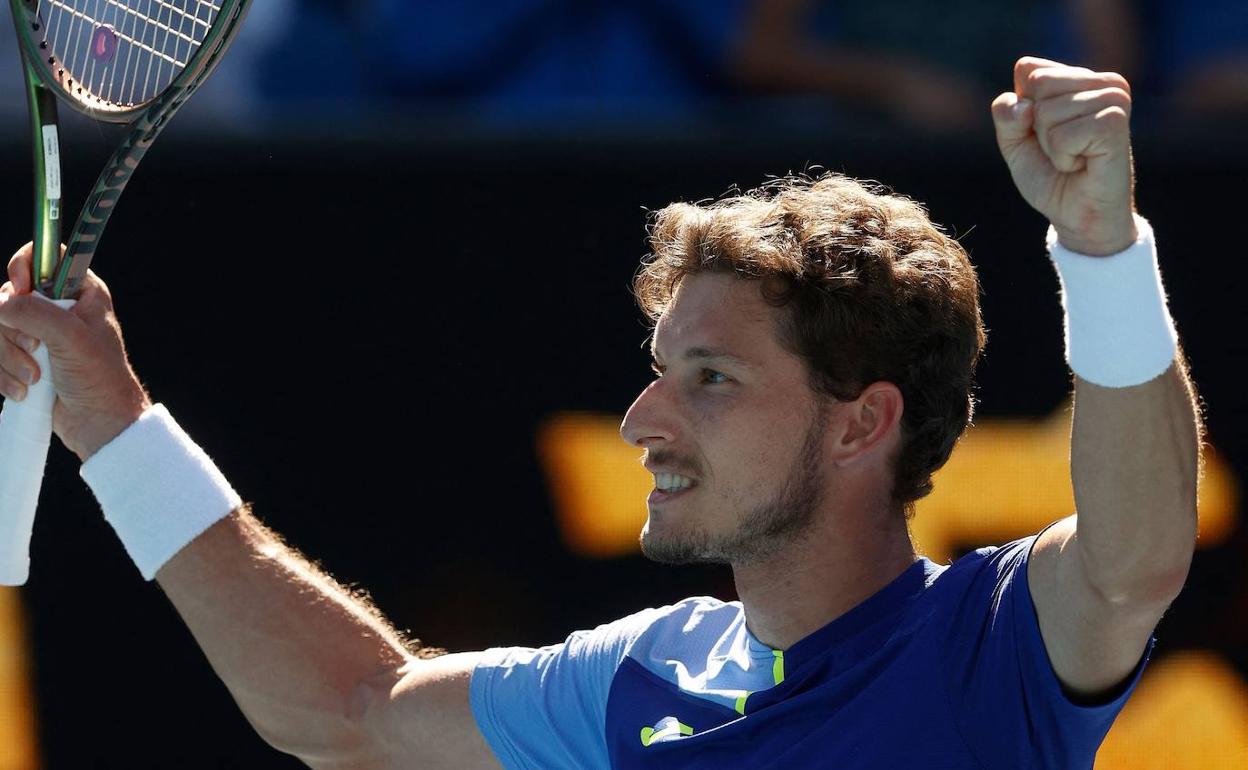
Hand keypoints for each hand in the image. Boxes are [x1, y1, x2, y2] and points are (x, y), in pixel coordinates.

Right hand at [0, 243, 149, 459]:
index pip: (43, 256)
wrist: (98, 423)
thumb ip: (37, 314)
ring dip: (8, 356)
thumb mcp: (72, 339)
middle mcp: (58, 307)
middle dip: (12, 329)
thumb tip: (2, 304)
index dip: (23, 266)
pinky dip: (3, 373)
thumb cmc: (98, 378)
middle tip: (35, 350)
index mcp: (80, 291)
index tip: (19, 287)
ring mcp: (38, 332)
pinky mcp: (24, 356)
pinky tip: (23, 391)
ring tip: (33, 379)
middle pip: (8, 296)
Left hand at [991, 57, 1137, 255]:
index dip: (1022, 110)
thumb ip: (1006, 115)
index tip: (1044, 133)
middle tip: (1062, 149)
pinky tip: (1084, 163)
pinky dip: (1063, 156)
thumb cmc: (1051, 175)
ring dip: (1052, 144)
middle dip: (1038, 126)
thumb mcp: (1014, 142)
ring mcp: (1115, 98)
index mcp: (1080, 76)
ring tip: (1075, 157)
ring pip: (1049, 111)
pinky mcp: (1116, 122)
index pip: (1028, 69)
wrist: (1076, 215)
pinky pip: (1063, 134)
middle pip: (1039, 85)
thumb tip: (1023, 105)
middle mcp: (1104, 81)